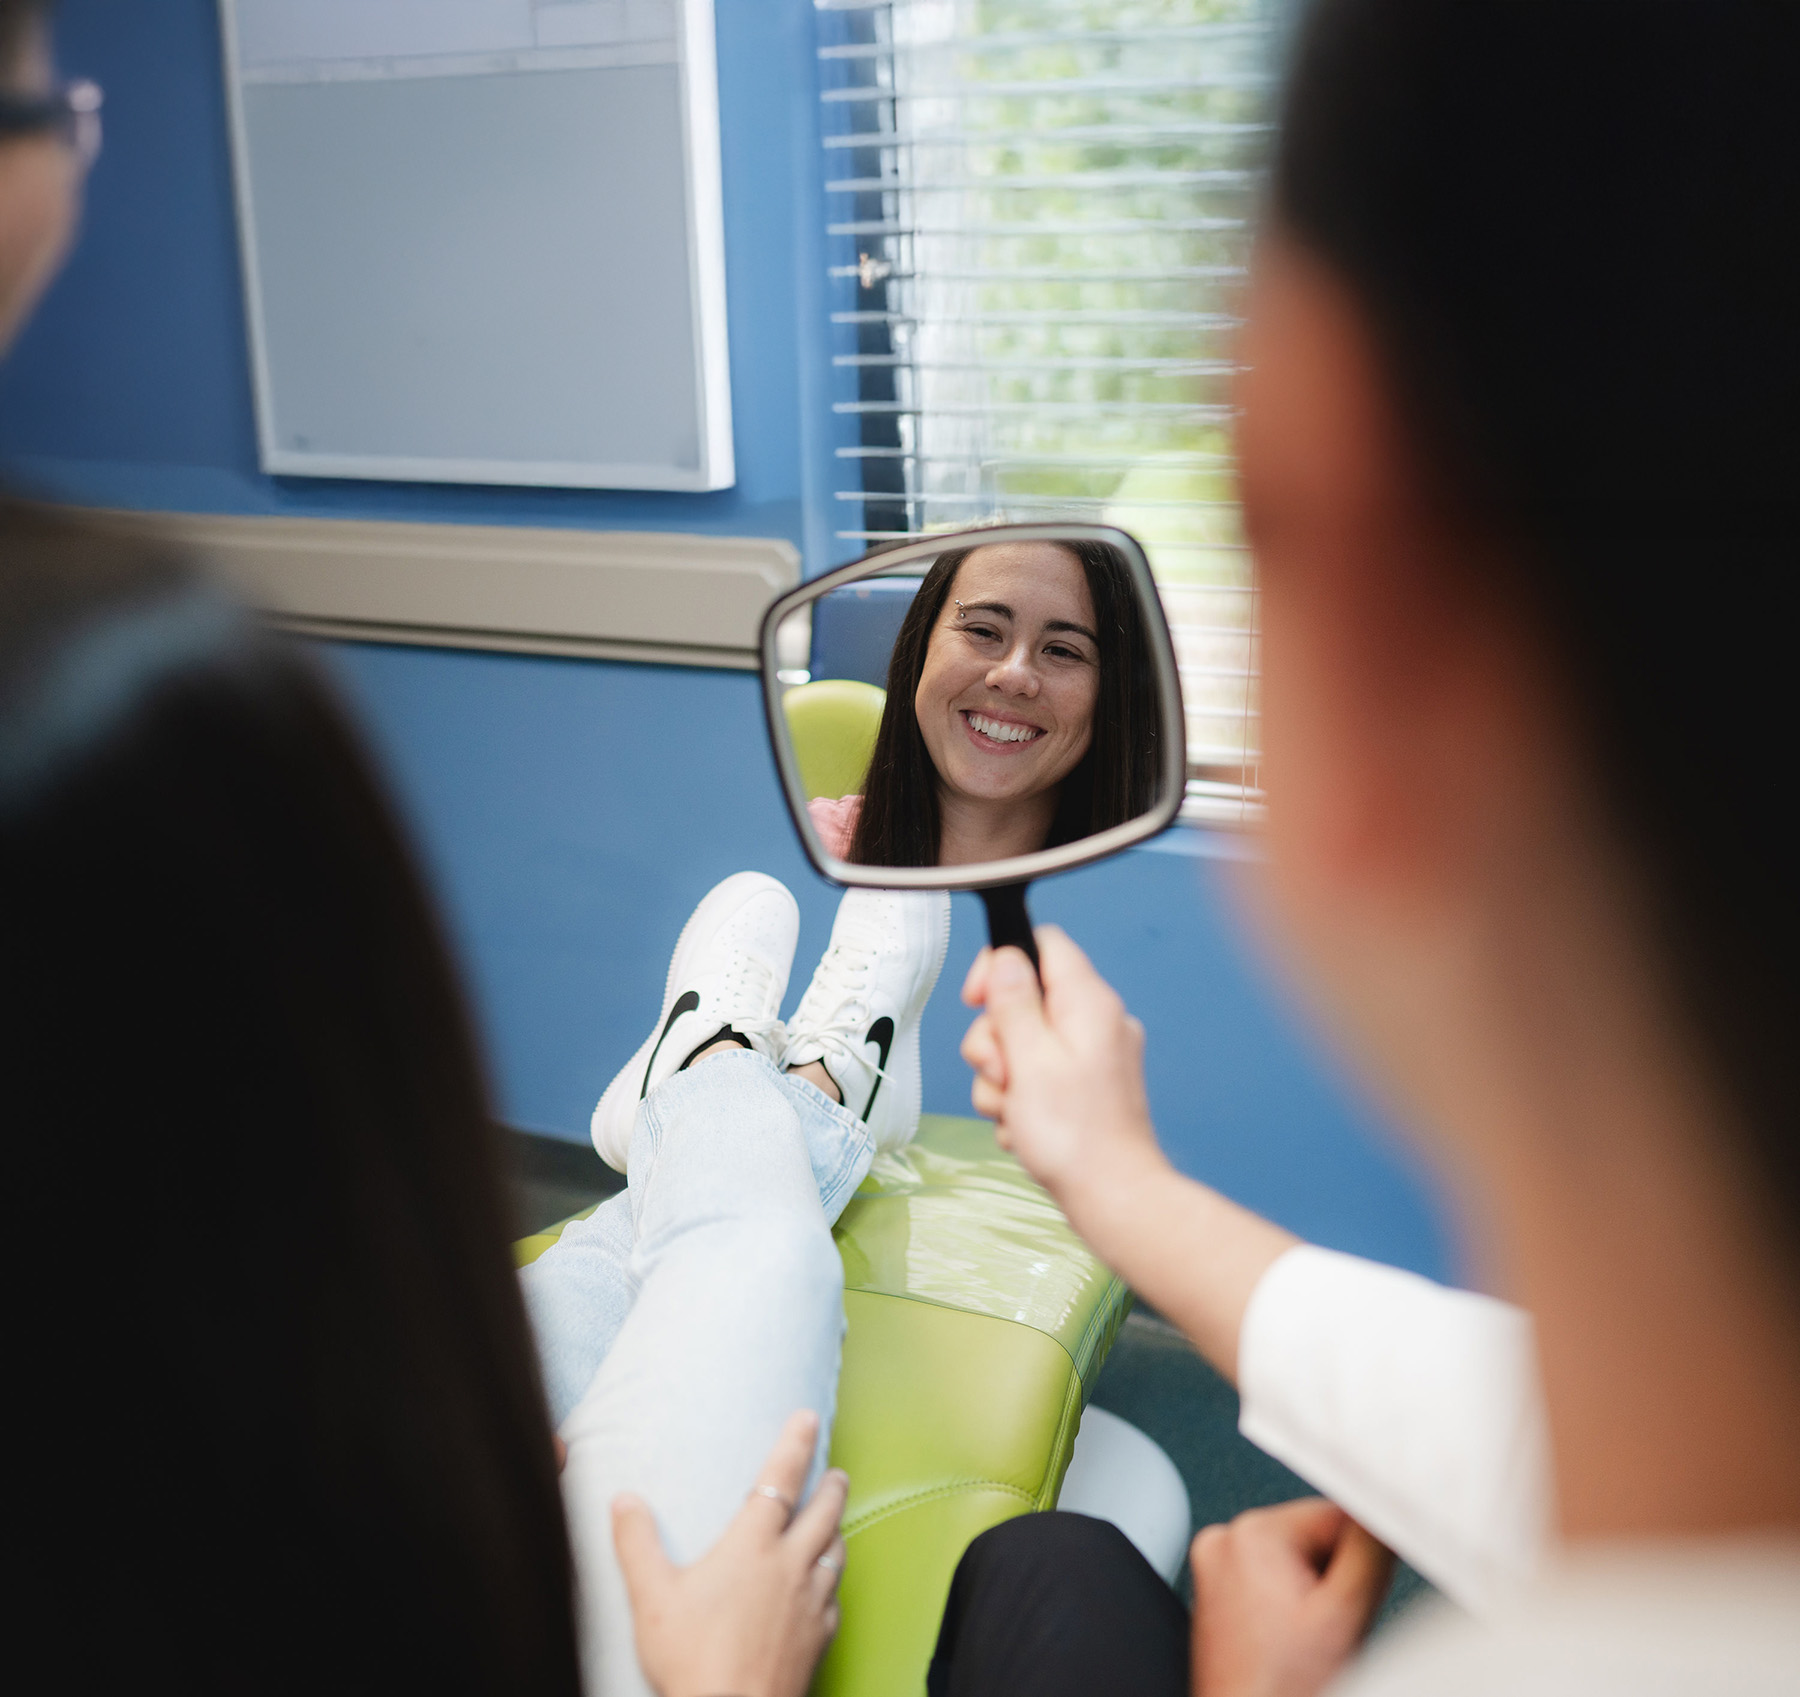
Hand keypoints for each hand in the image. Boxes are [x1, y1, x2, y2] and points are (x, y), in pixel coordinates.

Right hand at [613, 1411, 848, 1696]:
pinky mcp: (820, 1638)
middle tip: (835, 1471)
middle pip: (824, 1512)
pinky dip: (833, 1584)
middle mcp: (790, 1566)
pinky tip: (826, 1590)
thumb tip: (623, 1499)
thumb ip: (636, 1544)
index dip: (795, 1443)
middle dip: (832, 1485)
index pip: (780, 1479)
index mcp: (753, 1546)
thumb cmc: (692, 1659)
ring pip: (836, 1552)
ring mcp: (811, 1603)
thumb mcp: (651, 1599)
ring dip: (837, 1531)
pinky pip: (835, 1600)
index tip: (809, 1417)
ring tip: (834, 1523)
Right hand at [961, 928, 1167, 1239]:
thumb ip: (1013, 1003)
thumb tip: (1006, 957)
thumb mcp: (1029, 1059)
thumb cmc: (1075, 1136)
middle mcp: (1096, 1022)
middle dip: (994, 1039)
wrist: (1114, 1198)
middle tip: (1003, 1074)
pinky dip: (1022, 1101)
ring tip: (1016, 1112)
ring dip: (1003, 1079)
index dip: (1001, 963)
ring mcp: (1093, 1056)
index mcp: (1089, 1003)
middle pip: (1022, 1000)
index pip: (1041, 943)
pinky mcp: (1086, 1087)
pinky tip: (1028, 1128)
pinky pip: (1036, 1076)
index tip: (976, 1000)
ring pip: (1022, 1044)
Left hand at [1190, 1499, 1392, 1696]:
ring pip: (1297, 1561)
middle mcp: (1225, 1540)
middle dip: (1335, 1580)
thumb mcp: (1344, 1615)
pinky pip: (1273, 1581)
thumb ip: (1370, 1551)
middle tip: (1332, 1630)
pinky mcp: (1217, 1592)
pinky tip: (1291, 1643)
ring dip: (1316, 1595)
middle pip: (1315, 1538)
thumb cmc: (1282, 1691)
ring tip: (1308, 1642)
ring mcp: (1216, 1567)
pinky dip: (1292, 1606)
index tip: (1364, 1594)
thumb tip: (1382, 1507)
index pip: (1337, 1515)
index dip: (1364, 1558)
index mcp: (1252, 1533)